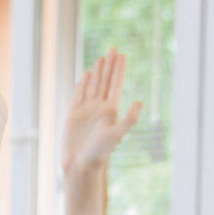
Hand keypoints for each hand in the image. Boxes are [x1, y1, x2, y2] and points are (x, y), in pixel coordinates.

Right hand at [63, 49, 141, 178]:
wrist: (80, 165)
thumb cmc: (99, 153)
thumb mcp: (116, 135)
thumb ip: (129, 119)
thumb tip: (139, 101)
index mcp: (111, 110)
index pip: (115, 85)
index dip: (119, 70)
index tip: (122, 55)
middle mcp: (99, 108)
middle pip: (105, 81)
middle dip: (110, 65)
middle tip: (113, 49)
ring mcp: (86, 111)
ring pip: (93, 86)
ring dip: (98, 72)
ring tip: (102, 58)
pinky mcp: (73, 115)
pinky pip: (79, 95)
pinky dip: (83, 84)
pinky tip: (87, 75)